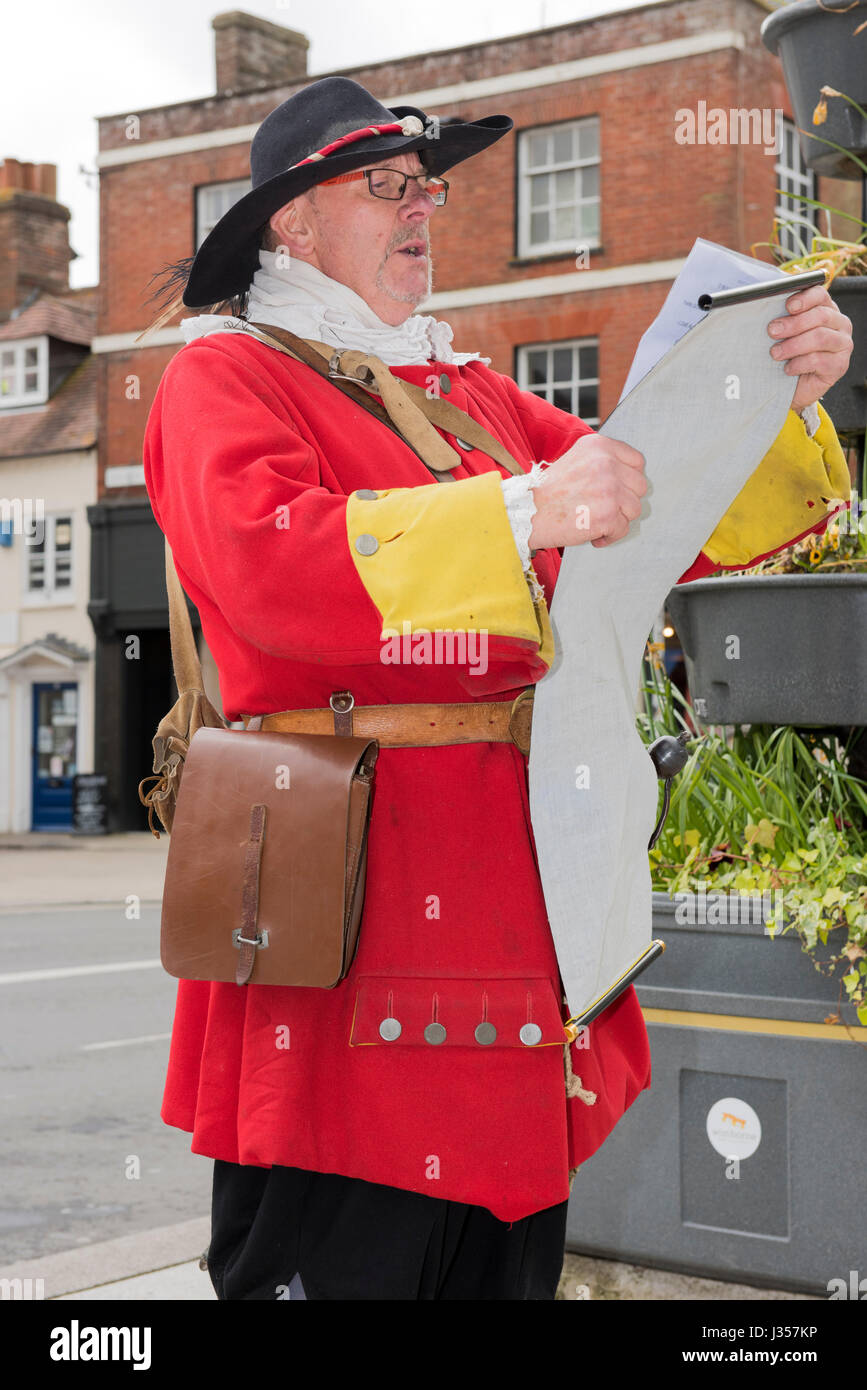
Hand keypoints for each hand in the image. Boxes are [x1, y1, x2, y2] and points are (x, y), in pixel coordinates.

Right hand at [528, 433, 647, 549]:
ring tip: (597, 522)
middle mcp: (607, 464)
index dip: (630, 479)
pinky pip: (623, 529)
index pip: (637, 461)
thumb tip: (629, 477)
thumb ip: (602, 462)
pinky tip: (593, 535)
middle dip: (625, 501)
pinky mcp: (607, 515)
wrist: (526, 512)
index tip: (619, 490)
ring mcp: (609, 490)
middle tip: (605, 509)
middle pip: (639, 486)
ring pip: (634, 509)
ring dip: (618, 519)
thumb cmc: (548, 491)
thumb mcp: (576, 460)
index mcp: (599, 446)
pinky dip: (609, 536)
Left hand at [767, 283, 853, 413]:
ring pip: (820, 338)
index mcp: (826, 309)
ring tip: (775, 353)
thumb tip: (768, 312)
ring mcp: (843, 344)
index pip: (820, 295)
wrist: (794, 387)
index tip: (788, 306)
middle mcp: (839, 324)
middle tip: (772, 331)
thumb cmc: (788, 355)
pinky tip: (787, 368)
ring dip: (793, 345)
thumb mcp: (785, 334)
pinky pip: (819, 360)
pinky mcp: (840, 365)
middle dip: (793, 324)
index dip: (805, 298)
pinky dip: (799, 363)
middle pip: (820, 316)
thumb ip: (783, 319)